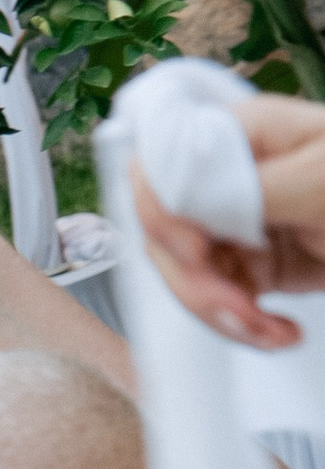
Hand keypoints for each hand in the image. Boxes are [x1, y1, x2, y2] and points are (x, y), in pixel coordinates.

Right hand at [135, 93, 324, 346]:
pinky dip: (242, 327)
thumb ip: (252, 187)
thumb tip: (184, 196)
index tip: (196, 253)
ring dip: (221, 315)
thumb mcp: (324, 182)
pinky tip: (279, 333)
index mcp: (239, 136)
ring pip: (185, 276)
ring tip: (270, 333)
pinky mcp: (253, 264)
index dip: (163, 214)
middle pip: (163, 232)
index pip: (160, 167)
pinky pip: (220, 301)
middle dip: (196, 283)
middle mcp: (227, 178)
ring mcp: (237, 223)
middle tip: (240, 312)